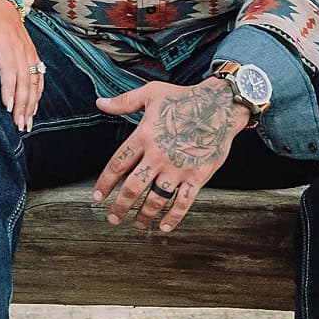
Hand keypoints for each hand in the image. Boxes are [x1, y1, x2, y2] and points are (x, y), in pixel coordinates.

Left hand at [0, 0, 43, 132]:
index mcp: (4, 39)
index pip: (9, 66)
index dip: (9, 87)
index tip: (7, 106)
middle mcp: (19, 46)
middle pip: (25, 78)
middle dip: (23, 103)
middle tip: (18, 125)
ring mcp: (27, 49)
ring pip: (34, 79)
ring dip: (32, 102)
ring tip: (26, 124)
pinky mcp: (31, 52)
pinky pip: (39, 75)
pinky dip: (37, 93)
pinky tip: (33, 109)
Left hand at [92, 76, 249, 235]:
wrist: (219, 106)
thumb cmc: (185, 98)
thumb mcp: (151, 93)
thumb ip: (124, 102)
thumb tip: (100, 103)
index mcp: (144, 136)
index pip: (118, 164)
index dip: (105, 183)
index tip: (98, 196)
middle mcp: (158, 155)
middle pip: (133, 187)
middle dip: (120, 206)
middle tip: (113, 217)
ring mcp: (178, 168)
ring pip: (156, 199)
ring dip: (144, 214)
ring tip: (137, 222)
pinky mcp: (197, 176)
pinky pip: (183, 202)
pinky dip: (173, 217)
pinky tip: (164, 226)